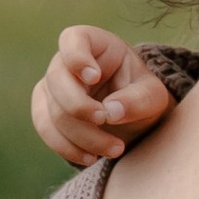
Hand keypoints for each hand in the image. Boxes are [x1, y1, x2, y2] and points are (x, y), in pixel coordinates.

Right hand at [32, 24, 177, 166]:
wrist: (132, 117)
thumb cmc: (142, 96)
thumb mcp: (153, 95)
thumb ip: (138, 99)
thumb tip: (110, 112)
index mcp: (93, 43)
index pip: (73, 40)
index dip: (77, 57)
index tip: (94, 76)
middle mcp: (65, 62)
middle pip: (57, 81)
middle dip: (80, 107)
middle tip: (107, 121)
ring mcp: (51, 87)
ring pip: (52, 111)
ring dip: (80, 136)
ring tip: (114, 149)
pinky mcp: (45, 111)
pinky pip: (46, 130)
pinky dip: (67, 147)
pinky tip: (91, 158)